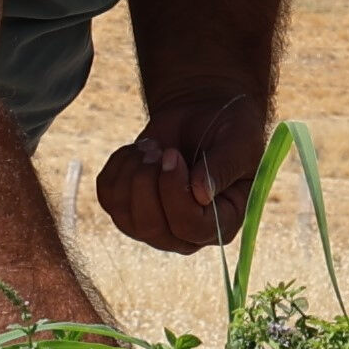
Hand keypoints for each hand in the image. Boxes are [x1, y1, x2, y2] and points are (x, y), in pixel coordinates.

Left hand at [98, 99, 269, 251]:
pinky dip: (118, 167)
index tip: (172, 155)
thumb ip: (224, 166)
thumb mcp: (240, 141)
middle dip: (147, 183)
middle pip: (151, 228)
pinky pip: (108, 197)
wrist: (200, 115)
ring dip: (132, 173)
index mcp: (222, 223)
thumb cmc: (230, 128)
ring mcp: (155, 225)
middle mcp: (187, 233)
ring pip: (125, 217)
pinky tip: (139, 151)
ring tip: (152, 147)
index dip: (174, 193)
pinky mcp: (129, 209)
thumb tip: (201, 193)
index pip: (191, 228)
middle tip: (159, 149)